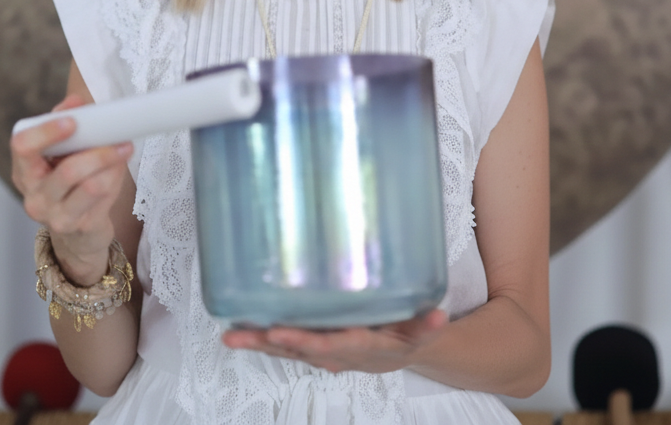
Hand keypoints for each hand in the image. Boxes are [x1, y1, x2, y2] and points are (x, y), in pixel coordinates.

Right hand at [10, 93, 133, 283]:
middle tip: (118, 136)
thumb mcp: (61, 155)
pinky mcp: (81, 227)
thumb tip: (76, 102)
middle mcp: (35, 197)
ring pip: (91, 186)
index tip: (72, 121)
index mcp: (24, 171)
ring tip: (124, 149)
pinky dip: (115, 178)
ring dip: (112, 164)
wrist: (78, 232)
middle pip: (68, 171)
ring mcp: (56, 216)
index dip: (46, 132)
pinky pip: (104, 197)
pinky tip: (118, 170)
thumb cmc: (70, 184)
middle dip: (98, 151)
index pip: (22, 147)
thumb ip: (64, 124)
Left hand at [221, 310, 447, 373]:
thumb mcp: (424, 330)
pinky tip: (241, 329)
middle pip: (300, 351)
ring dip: (260, 344)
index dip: (306, 341)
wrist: (408, 351)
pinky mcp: (318, 346)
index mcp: (363, 348)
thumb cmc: (411, 334)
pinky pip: (289, 346)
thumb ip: (428, 325)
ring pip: (289, 351)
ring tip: (230, 336)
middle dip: (270, 343)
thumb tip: (439, 317)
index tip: (281, 333)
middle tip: (240, 336)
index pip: (332, 344)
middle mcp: (339, 354)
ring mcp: (326, 353)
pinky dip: (265, 339)